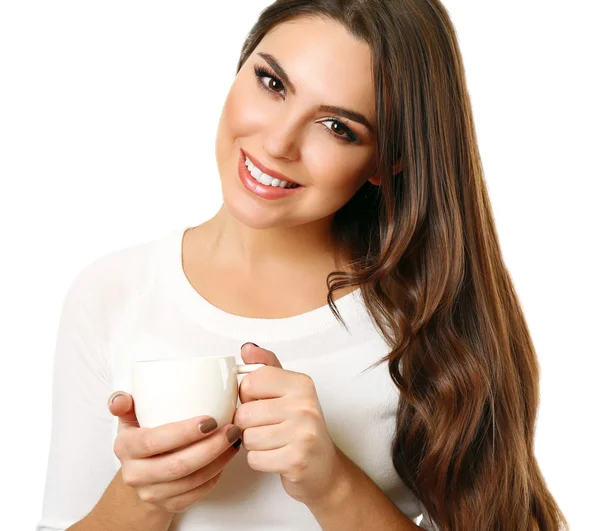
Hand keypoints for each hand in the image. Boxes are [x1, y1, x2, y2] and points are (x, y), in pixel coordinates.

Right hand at [108, 391, 241, 513]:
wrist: (140, 472)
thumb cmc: (141, 436)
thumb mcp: (130, 417)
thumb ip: (124, 403)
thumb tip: (119, 399)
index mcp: (125, 447)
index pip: (153, 441)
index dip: (183, 432)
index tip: (210, 420)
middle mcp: (135, 474)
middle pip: (177, 465)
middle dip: (210, 447)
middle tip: (231, 429)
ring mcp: (152, 493)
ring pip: (191, 481)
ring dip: (219, 460)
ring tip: (234, 439)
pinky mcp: (170, 505)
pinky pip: (198, 493)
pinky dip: (216, 474)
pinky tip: (226, 457)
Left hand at [233, 343, 344, 506]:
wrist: (324, 469)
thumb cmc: (301, 428)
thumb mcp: (287, 391)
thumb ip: (266, 367)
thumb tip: (246, 348)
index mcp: (301, 383)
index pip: (249, 383)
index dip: (247, 398)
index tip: (263, 404)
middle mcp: (305, 404)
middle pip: (245, 413)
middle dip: (248, 425)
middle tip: (268, 427)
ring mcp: (303, 432)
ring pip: (247, 437)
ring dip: (254, 444)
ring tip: (273, 442)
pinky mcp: (297, 459)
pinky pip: (255, 458)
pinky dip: (260, 461)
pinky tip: (276, 457)